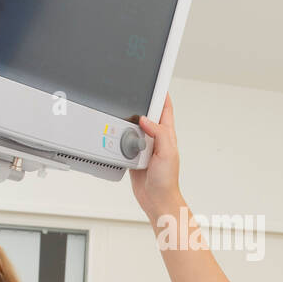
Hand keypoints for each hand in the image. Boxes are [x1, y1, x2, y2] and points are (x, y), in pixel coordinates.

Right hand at [129, 93, 180, 219]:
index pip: (165, 109)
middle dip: (140, 105)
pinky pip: (124, 143)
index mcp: (167, 134)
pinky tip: (115, 137)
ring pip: (132, 128)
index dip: (161, 94)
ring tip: (121, 116)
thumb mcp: (167, 153)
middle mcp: (155, 139)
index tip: (157, 81)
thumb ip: (159, 133)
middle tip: (132, 95)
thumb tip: (146, 119)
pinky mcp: (132, 156)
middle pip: (146, 115)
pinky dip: (119, 139)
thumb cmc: (167, 180)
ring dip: (127, 124)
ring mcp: (143, 147)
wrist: (156, 200)